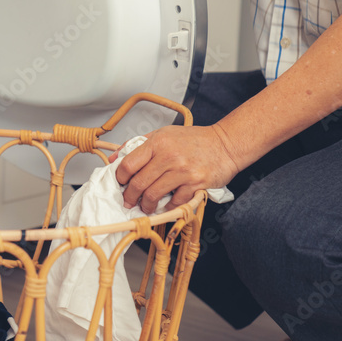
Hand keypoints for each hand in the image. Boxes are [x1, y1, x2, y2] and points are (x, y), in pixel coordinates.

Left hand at [115, 125, 239, 213]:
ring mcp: (183, 171)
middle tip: (129, 201)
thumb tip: (116, 157)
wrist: (226, 144)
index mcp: (158, 142)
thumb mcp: (164, 134)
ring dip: (146, 205)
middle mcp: (169, 156)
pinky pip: (174, 202)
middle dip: (130, 196)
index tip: (120, 183)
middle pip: (138, 183)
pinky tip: (166, 205)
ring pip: (153, 195)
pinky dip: (167, 207)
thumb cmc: (195, 140)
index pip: (129, 164)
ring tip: (146, 206)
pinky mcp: (195, 184)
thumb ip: (138, 143)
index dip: (120, 177)